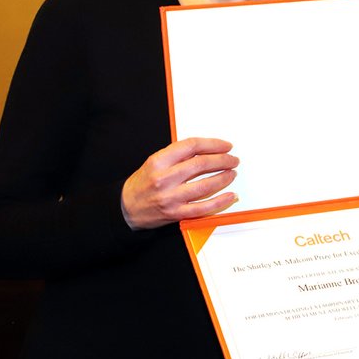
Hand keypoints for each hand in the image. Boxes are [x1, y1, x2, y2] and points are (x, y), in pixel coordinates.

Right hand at [121, 137, 239, 229]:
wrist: (126, 208)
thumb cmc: (143, 183)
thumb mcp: (155, 162)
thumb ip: (177, 155)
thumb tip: (208, 149)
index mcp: (158, 162)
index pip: (191, 146)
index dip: (213, 144)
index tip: (225, 146)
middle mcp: (164, 179)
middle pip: (201, 164)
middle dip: (223, 160)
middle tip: (233, 159)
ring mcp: (170, 198)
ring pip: (205, 186)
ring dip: (224, 178)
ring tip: (232, 173)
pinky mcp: (176, 214)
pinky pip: (203, 208)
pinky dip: (220, 201)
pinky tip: (230, 195)